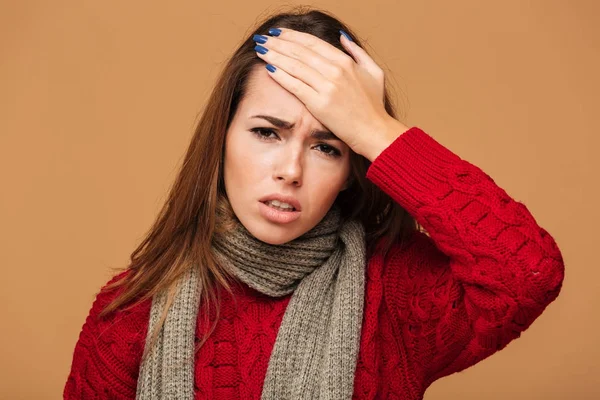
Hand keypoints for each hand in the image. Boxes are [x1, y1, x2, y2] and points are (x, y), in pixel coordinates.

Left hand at [253, 27, 407, 159]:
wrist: (375, 132)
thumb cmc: (374, 106)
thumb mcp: (374, 73)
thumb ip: (358, 52)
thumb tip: (343, 37)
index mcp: (346, 62)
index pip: (313, 43)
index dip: (293, 36)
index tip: (279, 33)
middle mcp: (335, 71)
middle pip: (300, 52)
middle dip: (278, 43)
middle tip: (262, 38)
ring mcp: (327, 87)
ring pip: (295, 66)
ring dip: (275, 55)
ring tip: (260, 49)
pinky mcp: (319, 104)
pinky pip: (295, 85)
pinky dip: (280, 75)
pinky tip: (268, 68)